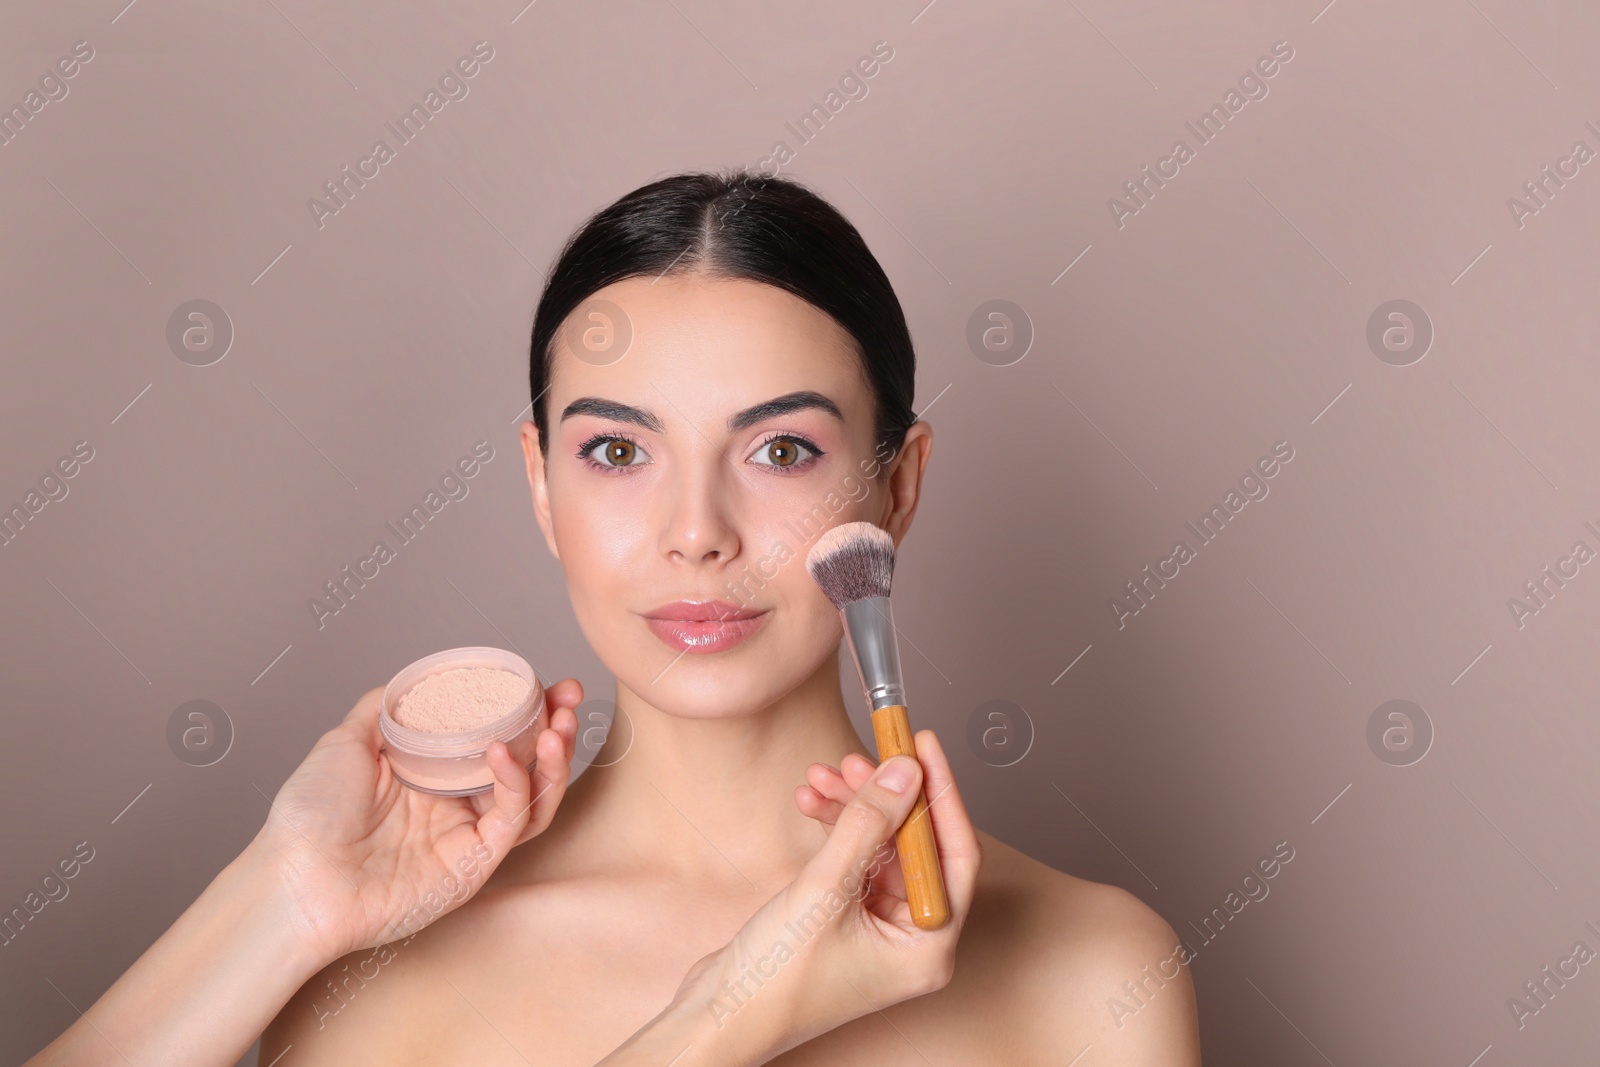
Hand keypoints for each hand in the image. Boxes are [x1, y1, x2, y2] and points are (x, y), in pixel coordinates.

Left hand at [246, 679, 582, 966]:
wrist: (293, 877)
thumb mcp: (344, 742)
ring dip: (552, 760)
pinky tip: (503, 753)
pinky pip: (510, 821)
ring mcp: (466, 835)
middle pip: (526, 765)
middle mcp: (455, 804)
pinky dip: (514, 784)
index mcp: (430, 775)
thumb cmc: (308, 817)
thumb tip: (413, 683)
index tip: (545, 684)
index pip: (494, 736)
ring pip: (533, 797)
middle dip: (555, 729)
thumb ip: (385, 710)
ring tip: (558, 726)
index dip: (523, 710)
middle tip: (569, 699)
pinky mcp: (472, 864)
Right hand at [675, 729, 981, 1057]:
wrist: (720, 1015)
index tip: (923, 745)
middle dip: (886, 797)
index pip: (955, 854)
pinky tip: (812, 804)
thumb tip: (905, 774)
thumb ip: (869, 825)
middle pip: (916, 845)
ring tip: (823, 776)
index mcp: (928, 948)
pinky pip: (855, 859)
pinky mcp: (847, 919)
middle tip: (859, 757)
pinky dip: (837, 828)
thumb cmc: (776, 983)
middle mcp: (911, 940)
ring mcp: (879, 929)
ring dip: (855, 807)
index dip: (941, 794)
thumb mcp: (825, 891)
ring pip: (882, 846)